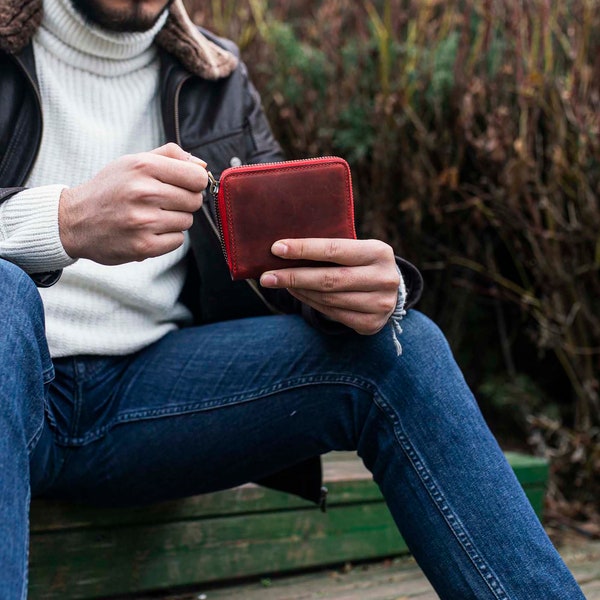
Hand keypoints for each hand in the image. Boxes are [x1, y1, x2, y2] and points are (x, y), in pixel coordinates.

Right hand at [58, 143, 207, 264]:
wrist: (74, 221)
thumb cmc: (109, 189)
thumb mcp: (133, 162)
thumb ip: (170, 156)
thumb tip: (202, 166)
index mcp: (143, 167)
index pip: (197, 177)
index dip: (194, 182)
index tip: (184, 185)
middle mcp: (144, 192)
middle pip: (194, 201)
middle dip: (183, 202)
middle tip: (162, 202)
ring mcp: (144, 221)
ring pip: (187, 221)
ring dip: (174, 220)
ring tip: (151, 216)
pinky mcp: (144, 246)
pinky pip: (177, 241)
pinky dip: (167, 237)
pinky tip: (149, 231)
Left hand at [259, 238, 399, 334]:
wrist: (392, 290)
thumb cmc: (362, 262)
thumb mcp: (356, 248)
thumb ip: (330, 248)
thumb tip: (284, 248)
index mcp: (379, 252)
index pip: (335, 250)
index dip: (304, 249)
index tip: (276, 249)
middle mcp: (384, 279)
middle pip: (329, 279)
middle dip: (293, 277)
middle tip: (266, 277)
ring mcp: (380, 304)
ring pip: (328, 299)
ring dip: (299, 291)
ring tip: (279, 282)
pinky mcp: (371, 324)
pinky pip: (332, 314)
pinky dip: (311, 303)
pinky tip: (297, 293)